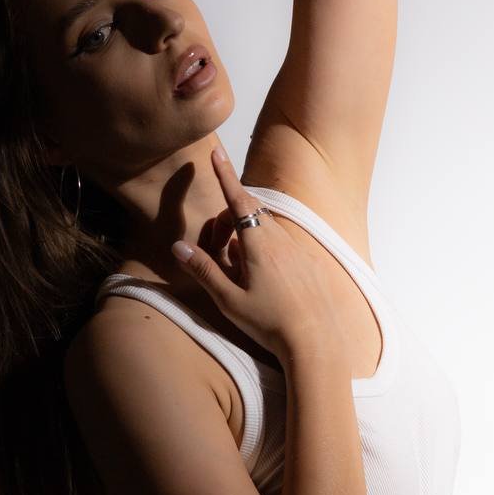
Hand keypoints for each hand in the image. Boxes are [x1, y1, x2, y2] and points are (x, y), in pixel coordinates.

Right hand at [171, 147, 349, 363]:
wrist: (316, 342)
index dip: (225, 174)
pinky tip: (265, 283)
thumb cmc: (269, 323)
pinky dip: (265, 252)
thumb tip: (177, 246)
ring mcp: (297, 248)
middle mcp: (281, 239)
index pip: (237, 199)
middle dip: (227, 221)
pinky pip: (281, 244)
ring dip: (246, 240)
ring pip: (264, 229)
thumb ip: (203, 270)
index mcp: (259, 243)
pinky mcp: (308, 260)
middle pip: (248, 213)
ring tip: (242, 276)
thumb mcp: (229, 300)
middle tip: (216, 250)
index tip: (216, 152)